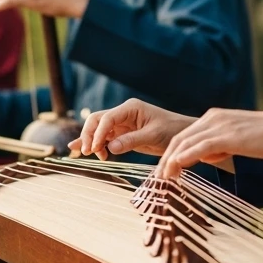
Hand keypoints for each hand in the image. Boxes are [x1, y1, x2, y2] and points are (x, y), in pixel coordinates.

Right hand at [69, 98, 196, 159]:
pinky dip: (94, 143)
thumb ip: (132, 140)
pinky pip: (104, 138)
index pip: (107, 118)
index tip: (95, 148)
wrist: (183, 134)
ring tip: (87, 154)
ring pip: (98, 129)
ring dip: (90, 141)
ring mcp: (121, 124)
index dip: (98, 133)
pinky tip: (79, 149)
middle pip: (97, 120)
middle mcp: (123, 113)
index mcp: (131, 108)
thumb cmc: (172, 131)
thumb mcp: (154, 136)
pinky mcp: (122, 134)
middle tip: (88, 152)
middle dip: (89, 135)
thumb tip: (110, 147)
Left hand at [155, 108, 262, 179]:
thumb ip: (218, 146)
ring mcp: (220, 125)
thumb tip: (202, 157)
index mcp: (213, 118)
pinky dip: (185, 158)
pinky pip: (200, 146)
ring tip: (162, 179)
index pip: (183, 137)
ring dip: (170, 162)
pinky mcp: (229, 135)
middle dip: (164, 160)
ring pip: (185, 142)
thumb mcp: (236, 141)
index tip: (162, 172)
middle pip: (178, 139)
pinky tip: (176, 169)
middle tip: (156, 179)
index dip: (169, 155)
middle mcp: (212, 118)